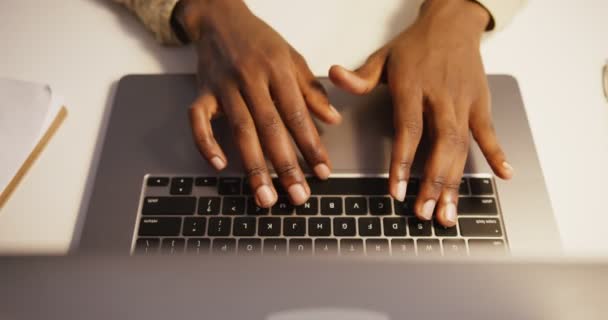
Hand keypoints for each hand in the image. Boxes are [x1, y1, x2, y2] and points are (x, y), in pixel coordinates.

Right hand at [178, 0, 341, 207]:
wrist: (220, 18)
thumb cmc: (260, 41)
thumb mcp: (292, 58)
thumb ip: (311, 90)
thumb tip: (333, 120)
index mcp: (277, 70)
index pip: (298, 115)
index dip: (311, 146)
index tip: (323, 172)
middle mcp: (251, 78)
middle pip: (270, 128)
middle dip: (286, 166)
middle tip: (298, 196)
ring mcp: (224, 86)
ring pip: (240, 130)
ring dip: (254, 167)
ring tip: (265, 197)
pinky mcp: (202, 91)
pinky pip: (198, 120)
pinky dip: (206, 143)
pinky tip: (220, 165)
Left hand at [329, 0, 512, 226]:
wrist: (452, 23)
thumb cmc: (415, 45)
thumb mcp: (382, 57)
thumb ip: (360, 77)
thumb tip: (335, 77)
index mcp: (413, 87)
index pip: (409, 130)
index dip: (403, 162)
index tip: (398, 191)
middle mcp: (440, 97)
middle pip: (440, 144)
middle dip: (433, 182)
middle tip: (425, 213)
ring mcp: (464, 101)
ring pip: (462, 146)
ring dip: (455, 181)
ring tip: (448, 212)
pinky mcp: (481, 103)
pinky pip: (489, 132)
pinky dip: (498, 153)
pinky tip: (503, 175)